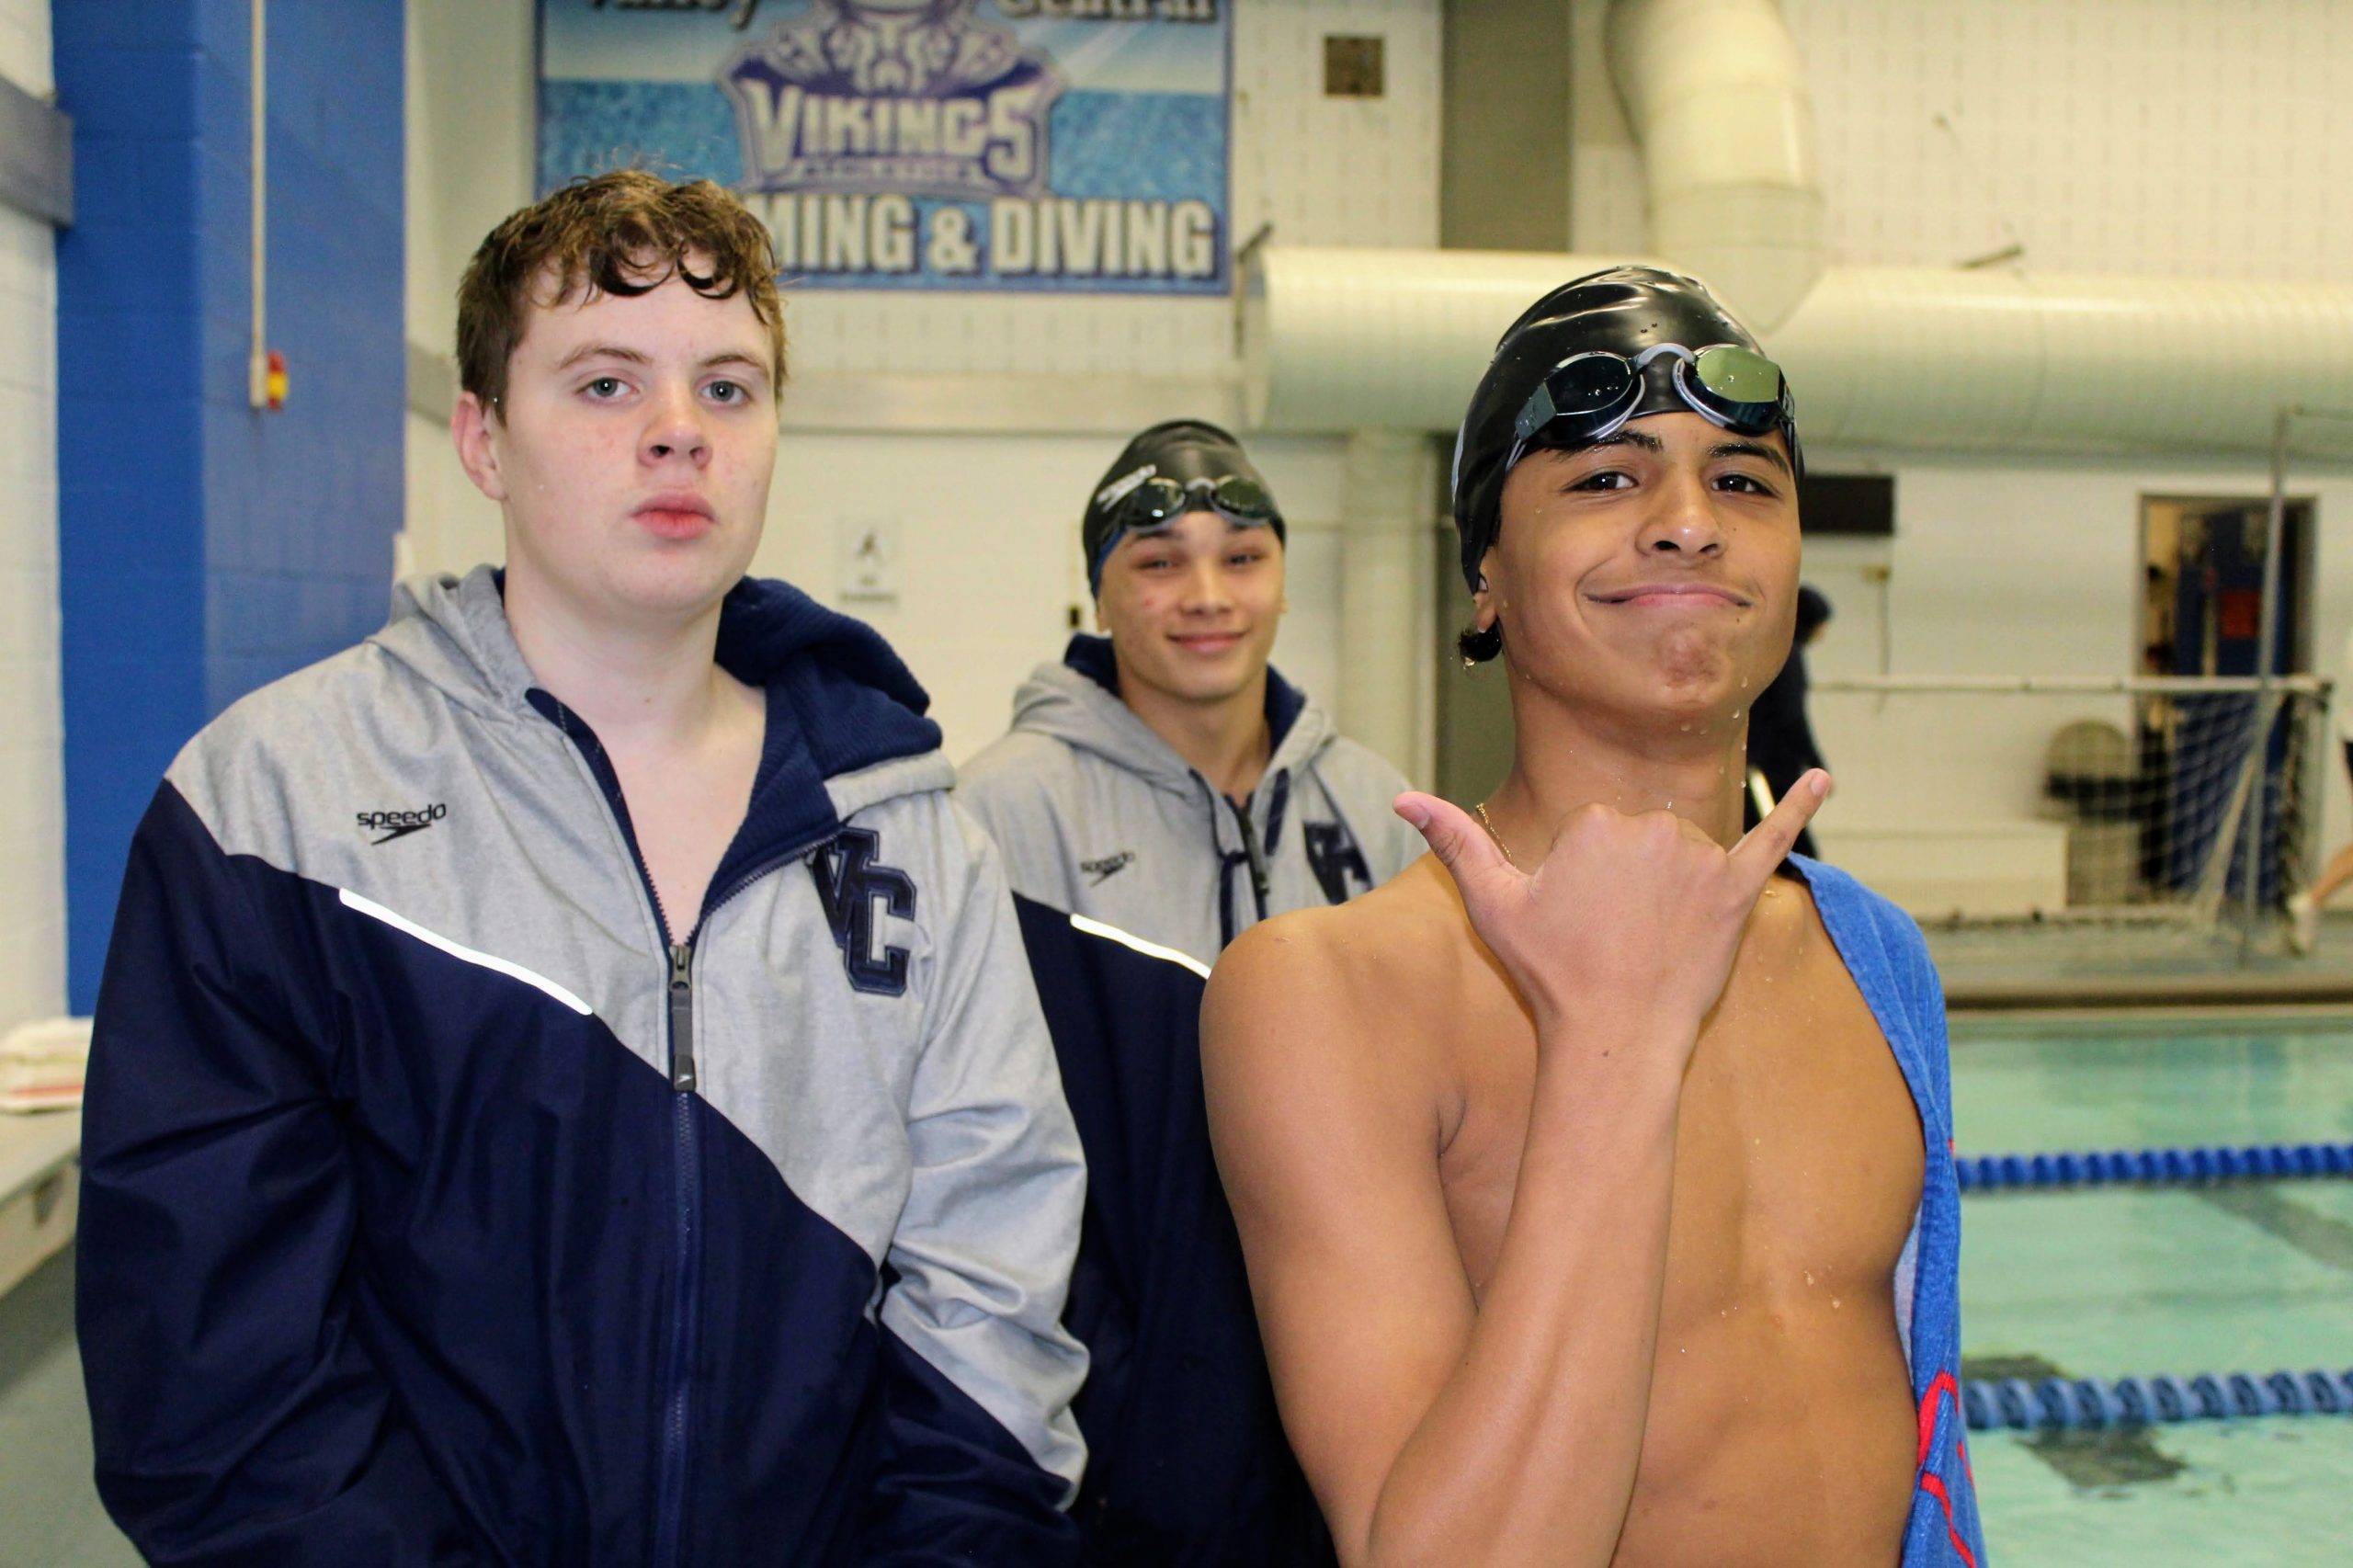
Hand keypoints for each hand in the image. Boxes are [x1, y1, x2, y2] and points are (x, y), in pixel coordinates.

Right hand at [1395, 773, 1829, 1052]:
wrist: (1613, 1035)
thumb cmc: (1549, 973)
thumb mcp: (1493, 904)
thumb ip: (1453, 842)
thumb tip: (1405, 800)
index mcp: (1595, 823)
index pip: (1595, 832)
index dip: (1584, 880)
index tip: (1580, 922)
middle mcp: (1651, 828)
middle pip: (1641, 837)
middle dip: (1629, 882)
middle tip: (1614, 938)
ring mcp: (1701, 858)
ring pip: (1686, 851)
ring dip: (1675, 887)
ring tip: (1654, 941)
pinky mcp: (1739, 888)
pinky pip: (1774, 837)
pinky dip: (1802, 804)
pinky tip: (1826, 778)